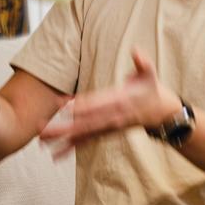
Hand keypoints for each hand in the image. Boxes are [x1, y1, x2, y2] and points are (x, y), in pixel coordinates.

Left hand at [39, 48, 181, 157]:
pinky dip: (71, 147)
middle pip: (85, 123)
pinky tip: (55, 154)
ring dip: (62, 139)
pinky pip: (87, 141)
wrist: (162, 114)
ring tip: (42, 142)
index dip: (82, 104)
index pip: (98, 103)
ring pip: (83, 135)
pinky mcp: (106, 133)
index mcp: (119, 101)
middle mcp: (112, 118)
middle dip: (63, 127)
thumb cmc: (152, 90)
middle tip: (43, 129)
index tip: (64, 105)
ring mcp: (108, 128)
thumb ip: (143, 63)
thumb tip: (136, 51)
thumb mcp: (150, 74)